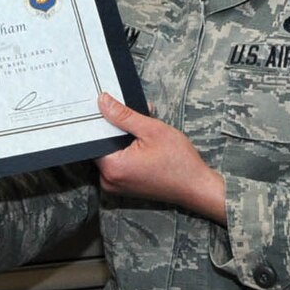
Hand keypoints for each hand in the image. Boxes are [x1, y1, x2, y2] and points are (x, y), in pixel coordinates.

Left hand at [95, 93, 226, 224]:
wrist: (196, 187)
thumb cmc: (179, 162)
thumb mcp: (152, 130)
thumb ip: (124, 115)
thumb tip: (103, 102)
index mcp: (113, 167)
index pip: (93, 138)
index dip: (101, 120)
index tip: (111, 108)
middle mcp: (109, 180)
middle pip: (102, 145)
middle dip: (117, 129)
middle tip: (136, 121)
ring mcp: (116, 186)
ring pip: (111, 153)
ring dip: (124, 140)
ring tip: (145, 134)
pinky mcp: (124, 187)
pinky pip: (118, 163)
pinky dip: (128, 151)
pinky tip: (144, 145)